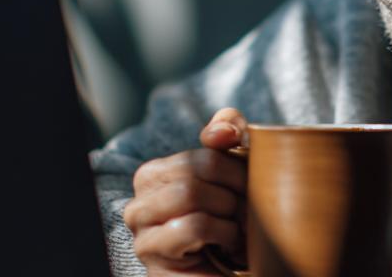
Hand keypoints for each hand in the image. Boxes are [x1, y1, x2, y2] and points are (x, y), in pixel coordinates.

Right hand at [124, 107, 248, 274]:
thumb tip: (222, 130)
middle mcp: (138, 202)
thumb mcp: (231, 175)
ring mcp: (141, 232)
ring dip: (228, 213)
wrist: (222, 276)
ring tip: (238, 229)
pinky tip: (227, 246)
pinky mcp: (154, 256)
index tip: (253, 189)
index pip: (206, 153)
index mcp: (152, 176)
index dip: (239, 170)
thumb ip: (229, 135)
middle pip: (197, 171)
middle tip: (250, 212)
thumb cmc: (227, 226)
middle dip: (235, 191)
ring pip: (190, 191)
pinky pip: (193, 224)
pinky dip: (222, 233)